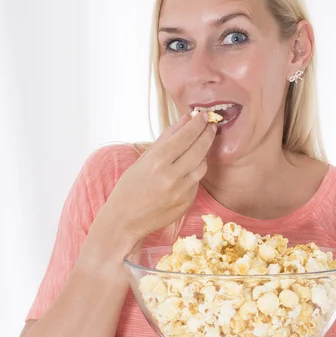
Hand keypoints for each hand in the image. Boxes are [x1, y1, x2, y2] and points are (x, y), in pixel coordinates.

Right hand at [98, 112, 215, 241]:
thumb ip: (166, 138)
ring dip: (203, 154)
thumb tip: (185, 119)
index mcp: (157, 161)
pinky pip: (196, 182)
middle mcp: (171, 176)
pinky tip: (186, 170)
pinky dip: (194, 173)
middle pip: (199, 149)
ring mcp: (181, 191)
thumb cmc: (130, 187)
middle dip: (207, 134)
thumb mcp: (143, 159)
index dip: (197, 124)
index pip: (185, 136)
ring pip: (203, 166)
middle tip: (210, 126)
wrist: (125, 221)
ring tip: (199, 147)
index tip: (202, 116)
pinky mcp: (187, 203)